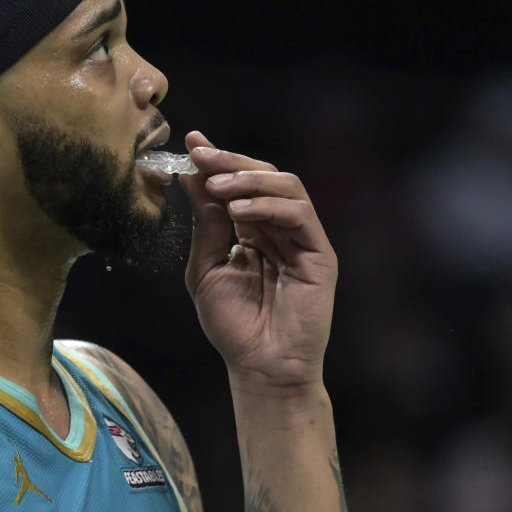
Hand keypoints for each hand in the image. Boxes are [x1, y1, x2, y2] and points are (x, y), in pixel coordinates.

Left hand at [178, 131, 337, 393]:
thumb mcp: (206, 268)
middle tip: (201, 154)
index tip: (191, 143)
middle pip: (264, 176)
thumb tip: (192, 177)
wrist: (260, 368)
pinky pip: (300, 215)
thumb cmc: (234, 325)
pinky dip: (270, 205)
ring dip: (249, 179)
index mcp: (253, 230)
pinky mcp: (319, 254)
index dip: (218, 161)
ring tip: (217, 185)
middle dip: (230, 162)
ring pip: (286, 187)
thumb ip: (205, 224)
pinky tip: (239, 211)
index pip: (240, 184)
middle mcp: (279, 229)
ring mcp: (302, 239)